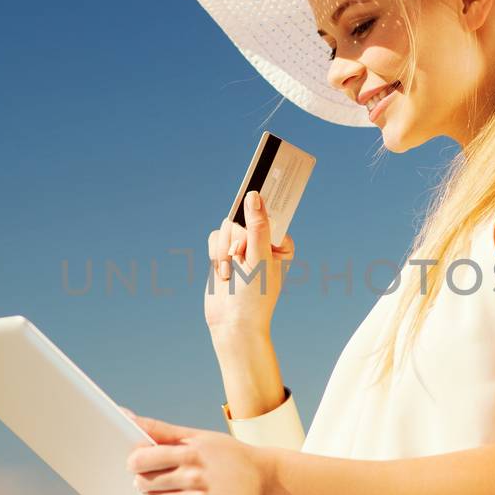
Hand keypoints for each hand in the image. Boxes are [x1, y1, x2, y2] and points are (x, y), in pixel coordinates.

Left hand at [122, 409, 263, 494]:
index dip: (133, 462)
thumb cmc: (224, 455)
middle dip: (144, 480)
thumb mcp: (197, 437)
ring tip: (175, 487)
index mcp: (191, 452)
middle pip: (145, 483)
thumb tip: (125, 414)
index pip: (142, 459)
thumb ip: (160, 429)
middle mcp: (195, 477)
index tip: (135, 462)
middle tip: (156, 476)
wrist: (262, 481)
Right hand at [205, 191, 294, 337]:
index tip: (265, 170)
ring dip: (225, 249)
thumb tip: (254, 196)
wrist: (232, 325)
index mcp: (279, 243)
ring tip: (232, 272)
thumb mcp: (260, 258)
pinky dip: (215, 254)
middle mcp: (260, 242)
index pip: (271, 212)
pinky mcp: (223, 253)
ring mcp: (241, 247)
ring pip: (227, 226)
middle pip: (244, 217)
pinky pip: (214, 237)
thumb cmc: (255, 296)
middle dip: (238, 238)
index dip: (264, 199)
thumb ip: (257, 226)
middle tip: (242, 257)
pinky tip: (223, 272)